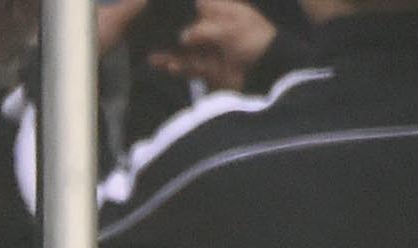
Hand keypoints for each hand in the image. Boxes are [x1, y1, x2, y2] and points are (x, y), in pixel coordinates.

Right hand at [153, 0, 273, 89]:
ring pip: (185, 51)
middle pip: (187, 29)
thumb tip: (182, 37)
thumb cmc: (253, 41)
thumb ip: (203, 31)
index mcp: (223, 13)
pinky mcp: (210, 69)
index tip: (161, 11)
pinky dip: (179, 68)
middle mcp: (215, 30)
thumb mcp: (229, 30)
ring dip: (170, 54)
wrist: (267, 71)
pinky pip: (190, 67)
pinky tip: (169, 67)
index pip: (199, 6)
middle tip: (150, 36)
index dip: (181, 8)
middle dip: (170, 34)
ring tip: (153, 58)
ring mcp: (212, 50)